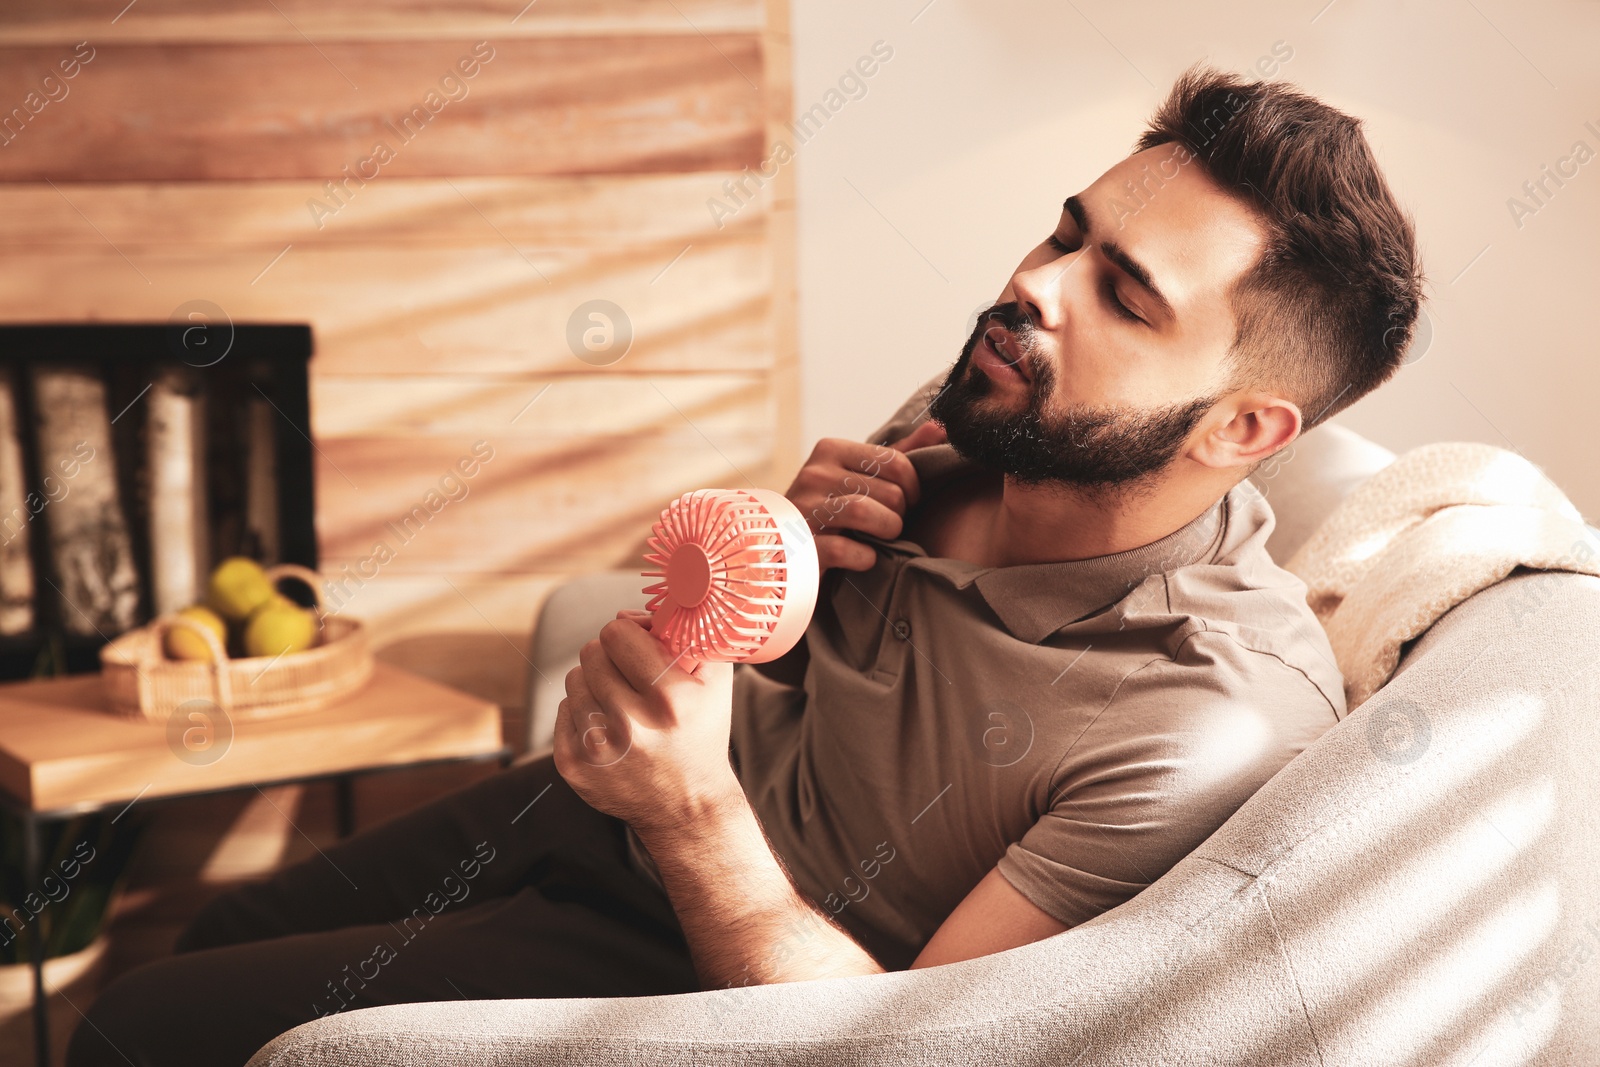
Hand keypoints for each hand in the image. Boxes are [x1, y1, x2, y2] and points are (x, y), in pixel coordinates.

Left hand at [553, 617, 743, 831]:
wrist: (687, 806)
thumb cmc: (701, 733)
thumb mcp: (714, 682)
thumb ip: (689, 635)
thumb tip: (641, 610)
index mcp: (670, 698)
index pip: (616, 633)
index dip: (627, 632)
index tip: (639, 643)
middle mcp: (631, 724)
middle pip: (591, 653)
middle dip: (610, 656)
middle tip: (630, 674)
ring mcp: (597, 748)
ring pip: (574, 679)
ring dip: (596, 684)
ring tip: (622, 704)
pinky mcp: (573, 766)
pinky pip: (563, 711)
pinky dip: (583, 714)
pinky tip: (609, 729)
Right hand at [783, 420, 946, 572]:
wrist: (783, 551)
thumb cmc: (831, 511)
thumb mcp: (859, 477)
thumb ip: (899, 455)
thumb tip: (941, 429)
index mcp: (830, 450)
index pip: (895, 461)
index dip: (914, 487)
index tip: (908, 502)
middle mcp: (814, 474)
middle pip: (888, 492)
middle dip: (900, 514)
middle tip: (892, 525)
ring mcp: (804, 508)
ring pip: (867, 513)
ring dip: (887, 532)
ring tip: (883, 540)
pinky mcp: (800, 545)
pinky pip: (846, 549)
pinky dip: (864, 558)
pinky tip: (863, 559)